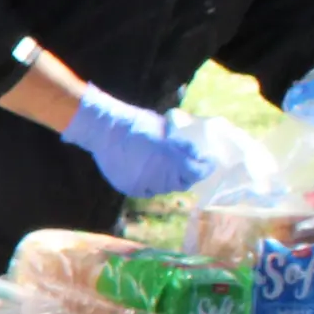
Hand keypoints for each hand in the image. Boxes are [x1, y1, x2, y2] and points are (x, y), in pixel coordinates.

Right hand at [57, 91, 215, 198]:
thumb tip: (196, 155)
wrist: (106, 130)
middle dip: (187, 175)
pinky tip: (146, 172)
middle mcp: (162, 176)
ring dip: (167, 180)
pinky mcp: (131, 188)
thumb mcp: (167, 129)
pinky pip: (147, 190)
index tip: (208, 162)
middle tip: (186, 166)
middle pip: (183, 184)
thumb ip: (182, 146)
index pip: (198, 172)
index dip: (206, 167)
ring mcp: (145, 184)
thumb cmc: (138, 123)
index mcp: (174, 159)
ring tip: (162, 167)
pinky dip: (150, 184)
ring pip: (164, 188)